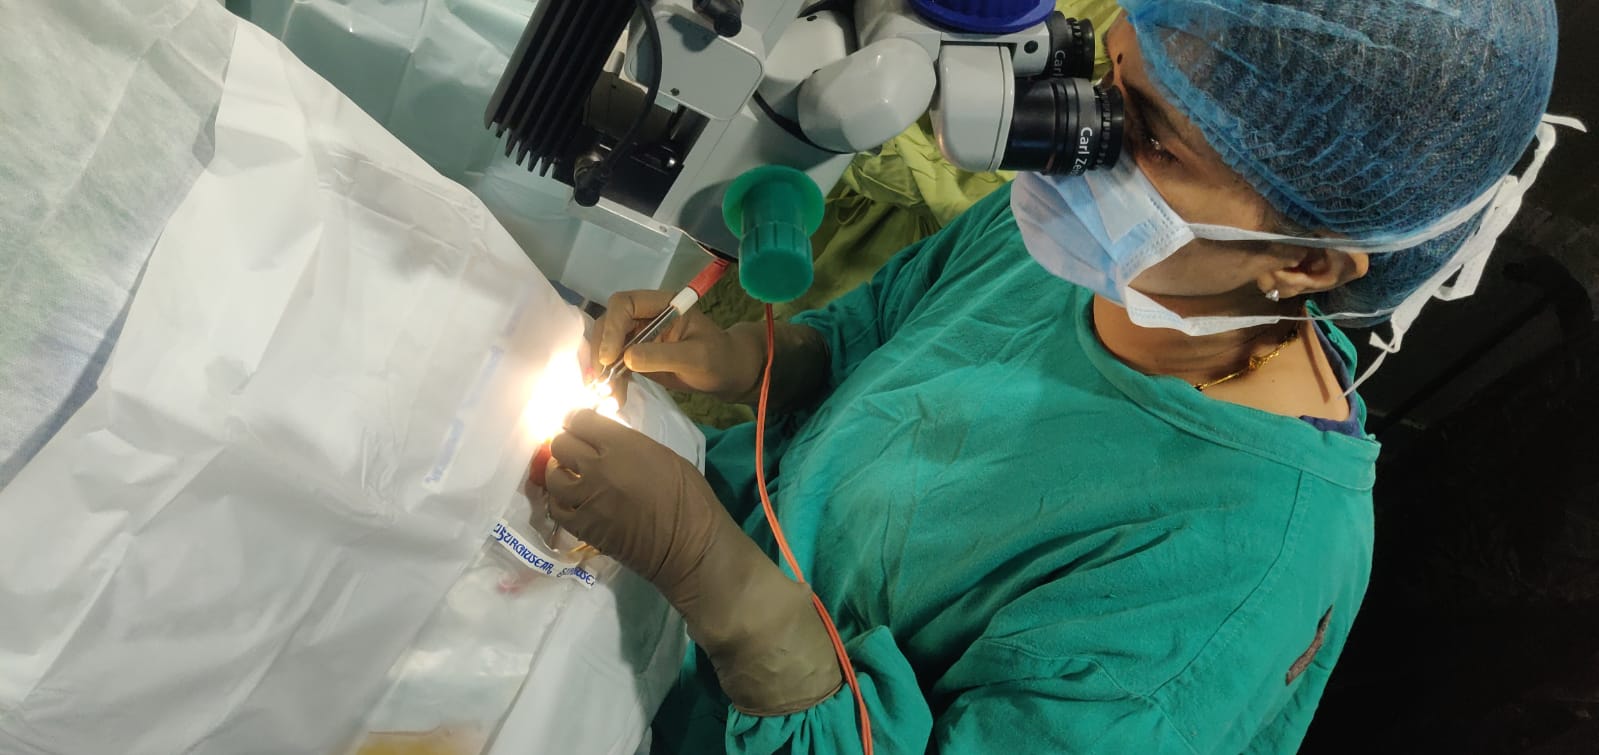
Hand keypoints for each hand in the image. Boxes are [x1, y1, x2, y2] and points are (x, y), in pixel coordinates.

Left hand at [536, 410, 841, 714]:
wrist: (701, 560)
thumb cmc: (696, 507)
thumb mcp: (670, 461)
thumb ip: (631, 443)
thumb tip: (603, 427)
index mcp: (626, 449)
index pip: (577, 417)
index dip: (584, 421)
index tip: (597, 427)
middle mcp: (599, 471)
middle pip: (557, 442)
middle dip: (568, 445)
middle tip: (589, 452)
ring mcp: (587, 502)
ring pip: (551, 473)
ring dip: (560, 473)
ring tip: (583, 478)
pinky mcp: (585, 529)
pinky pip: (556, 504)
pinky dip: (562, 501)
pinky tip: (581, 503)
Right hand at [592, 290, 764, 403]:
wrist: (727, 373)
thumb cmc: (719, 358)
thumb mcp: (696, 356)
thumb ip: (663, 355)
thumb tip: (627, 358)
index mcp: (662, 304)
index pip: (625, 304)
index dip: (612, 327)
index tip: (611, 357)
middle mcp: (646, 316)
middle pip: (609, 324)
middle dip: (602, 352)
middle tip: (602, 381)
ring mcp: (640, 335)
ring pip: (608, 346)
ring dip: (604, 371)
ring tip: (608, 396)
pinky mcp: (637, 356)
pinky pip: (616, 365)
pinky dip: (612, 380)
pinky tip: (615, 397)